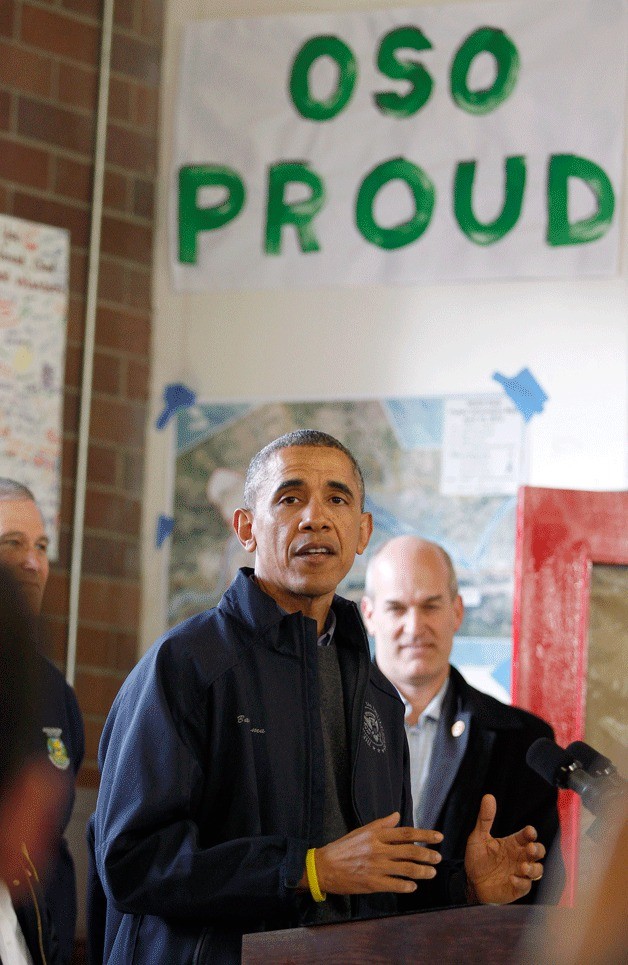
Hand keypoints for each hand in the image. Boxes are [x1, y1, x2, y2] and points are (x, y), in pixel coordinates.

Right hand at [305, 812, 442, 895]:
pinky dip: (406, 886)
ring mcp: (376, 867)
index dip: (424, 835)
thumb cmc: (343, 847)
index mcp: (376, 835)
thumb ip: (381, 824)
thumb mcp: (361, 831)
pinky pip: (395, 885)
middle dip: (427, 855)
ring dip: (422, 871)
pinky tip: (414, 887)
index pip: (406, 833)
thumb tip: (397, 816)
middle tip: (438, 857)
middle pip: (410, 851)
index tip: (438, 837)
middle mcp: (379, 849)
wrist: (324, 867)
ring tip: (432, 872)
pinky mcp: (373, 883)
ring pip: (406, 869)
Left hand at [464, 794, 545, 903]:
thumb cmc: (478, 858)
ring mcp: (520, 873)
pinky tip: (512, 879)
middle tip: (530, 849)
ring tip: (522, 866)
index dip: (530, 833)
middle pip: (538, 852)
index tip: (529, 832)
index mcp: (513, 843)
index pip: (527, 836)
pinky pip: (525, 886)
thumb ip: (485, 819)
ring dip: (533, 868)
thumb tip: (488, 797)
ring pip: (537, 870)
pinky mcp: (517, 888)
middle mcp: (520, 857)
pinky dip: (521, 883)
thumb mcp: (478, 837)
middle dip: (537, 850)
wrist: (471, 882)